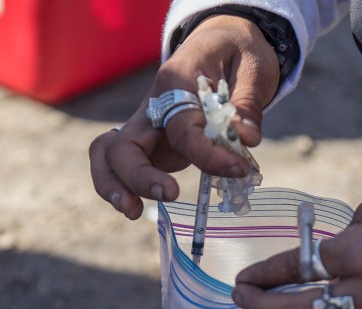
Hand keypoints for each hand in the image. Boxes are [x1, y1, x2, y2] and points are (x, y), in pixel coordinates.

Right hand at [89, 16, 280, 218]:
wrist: (221, 43)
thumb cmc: (237, 54)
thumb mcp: (252, 68)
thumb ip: (247, 104)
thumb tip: (246, 139)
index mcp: (175, 81)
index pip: (182, 127)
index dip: (207, 154)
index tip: (237, 168)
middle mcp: (152, 106)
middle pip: (125, 145)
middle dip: (140, 176)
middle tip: (171, 194)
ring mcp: (145, 126)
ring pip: (108, 155)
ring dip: (113, 185)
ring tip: (131, 212)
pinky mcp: (149, 144)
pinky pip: (121, 166)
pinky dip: (122, 186)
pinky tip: (134, 208)